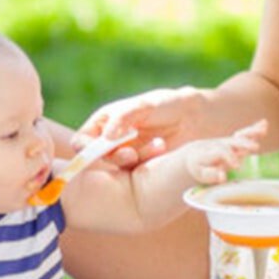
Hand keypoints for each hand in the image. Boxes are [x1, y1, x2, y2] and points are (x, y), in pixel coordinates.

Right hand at [78, 86, 205, 169]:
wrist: (196, 119)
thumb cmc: (167, 105)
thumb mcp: (144, 106)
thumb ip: (123, 118)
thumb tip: (106, 137)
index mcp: (104, 123)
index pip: (82, 140)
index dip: (86, 148)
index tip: (100, 151)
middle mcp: (110, 141)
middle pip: (97, 158)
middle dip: (114, 157)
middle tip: (131, 154)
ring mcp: (125, 156)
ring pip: (118, 166)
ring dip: (136, 158)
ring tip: (158, 146)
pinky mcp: (141, 168)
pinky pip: (135, 173)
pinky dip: (147, 162)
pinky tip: (161, 149)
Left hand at [183, 121, 265, 185]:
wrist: (195, 153)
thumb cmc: (199, 166)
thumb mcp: (201, 173)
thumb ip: (211, 175)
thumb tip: (223, 177)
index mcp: (211, 152)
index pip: (222, 152)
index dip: (230, 157)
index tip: (237, 166)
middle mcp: (221, 145)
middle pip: (233, 142)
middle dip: (244, 144)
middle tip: (255, 147)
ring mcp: (228, 142)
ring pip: (240, 136)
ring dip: (252, 133)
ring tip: (263, 130)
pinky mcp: (234, 141)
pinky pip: (245, 134)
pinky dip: (254, 129)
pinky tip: (264, 123)